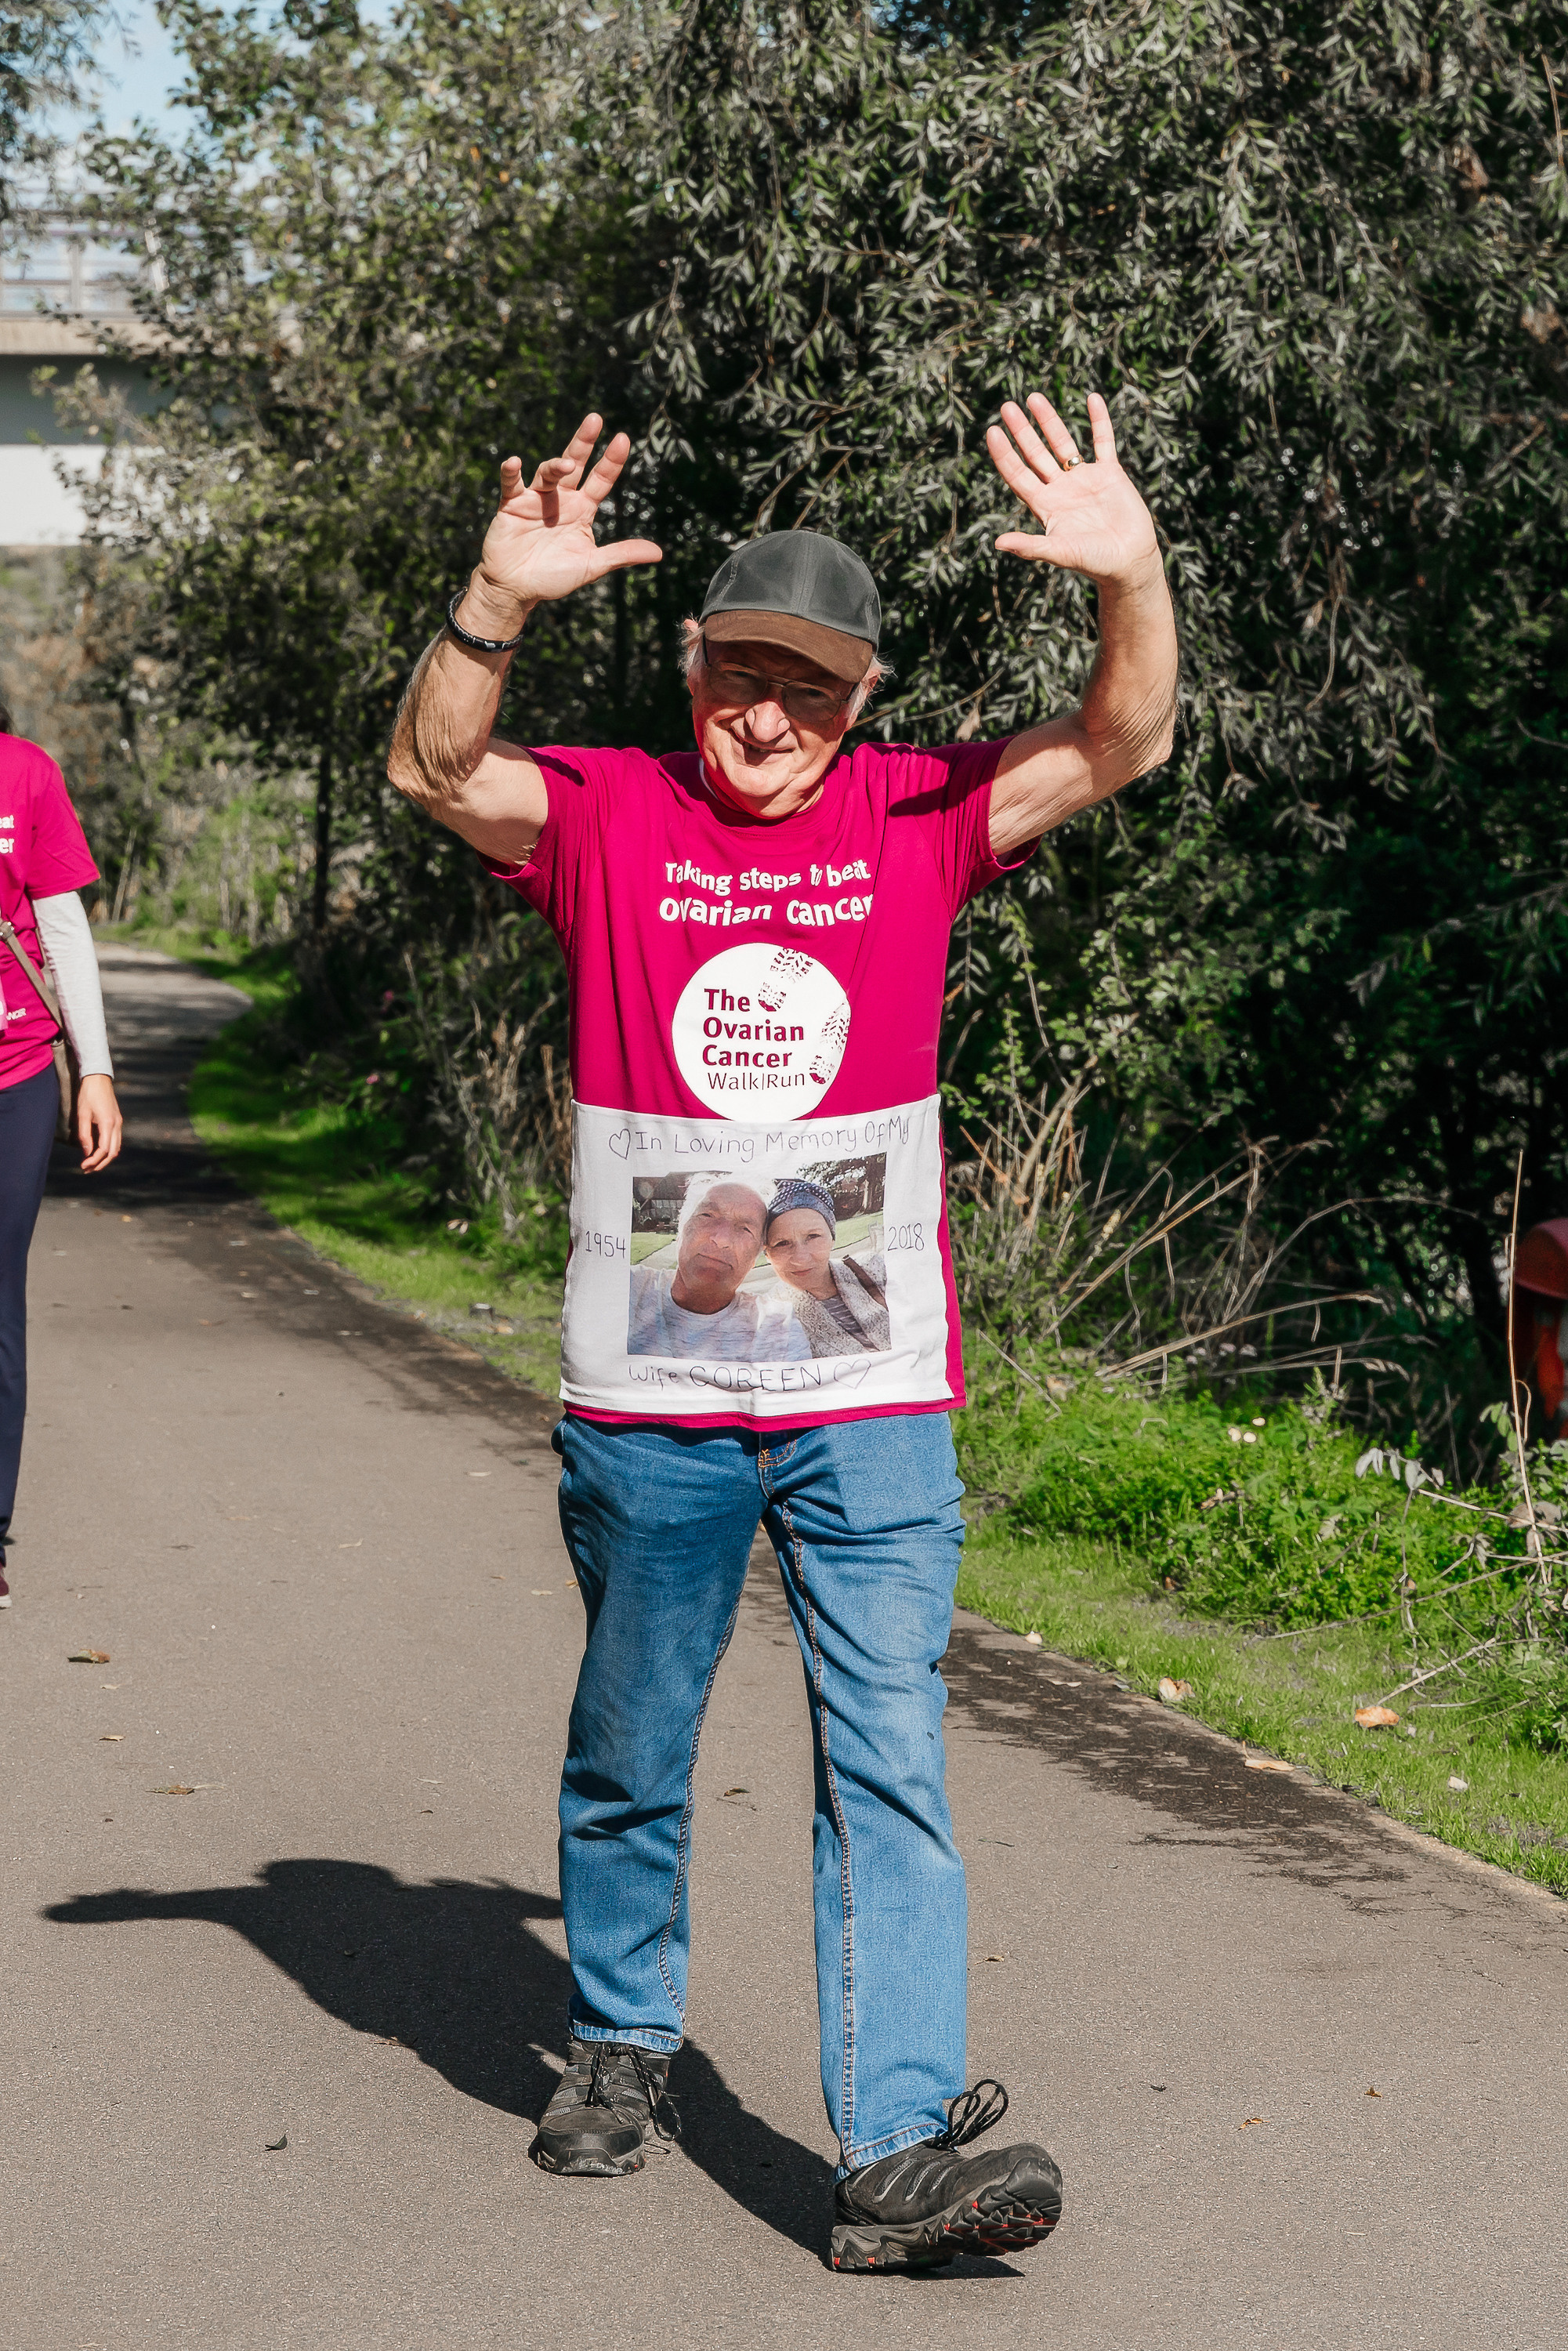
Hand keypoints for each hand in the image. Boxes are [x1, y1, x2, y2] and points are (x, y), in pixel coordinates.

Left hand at [76, 1073, 122, 1172]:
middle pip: (113, 1152)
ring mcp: (119, 1123)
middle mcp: (116, 1125)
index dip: (94, 1160)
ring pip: (116, 1147)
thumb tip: (86, 1152)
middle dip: (101, 1163)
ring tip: (93, 1164)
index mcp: (107, 1123)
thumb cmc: (88, 1095)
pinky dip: (109, 1149)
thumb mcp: (82, 1114)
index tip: (84, 1165)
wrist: (98, 1079)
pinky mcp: (117, 1121)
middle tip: (87, 1169)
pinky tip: (99, 1151)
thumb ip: (84, 1134)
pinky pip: (116, 1140)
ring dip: (105, 1158)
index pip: (104, 1149)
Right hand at [462, 414, 662, 634]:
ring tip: (565, 465)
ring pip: (548, 473)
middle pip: (575, 464)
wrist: (517, 590)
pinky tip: (514, 463)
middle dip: (584, 442)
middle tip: (595, 419)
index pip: (601, 479)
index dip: (611, 460)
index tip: (623, 438)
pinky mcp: (512, 505)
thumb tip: (660, 553)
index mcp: (581, 510)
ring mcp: (535, 499)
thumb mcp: (592, 565)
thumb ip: (622, 555)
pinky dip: (511, 472)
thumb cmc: (554, 578)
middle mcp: (561, 499)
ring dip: (556, 466)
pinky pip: (511, 483)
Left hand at [986, 392, 1159, 587]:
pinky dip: (1099, 421)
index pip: (1018, 474)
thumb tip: (997, 543)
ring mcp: (1085, 479)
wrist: (1130, 563)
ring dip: (1049, 421)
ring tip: (1034, 397)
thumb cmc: (1094, 562)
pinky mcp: (1111, 474)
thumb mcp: (1060, 552)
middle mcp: (1061, 489)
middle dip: (1022, 431)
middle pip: (1036, 454)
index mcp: (1046, 506)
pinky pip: (1103, 442)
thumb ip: (1030, 546)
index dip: (1004, 454)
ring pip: (1063, 443)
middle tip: (1006, 406)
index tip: (992, 432)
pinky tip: (1092, 398)